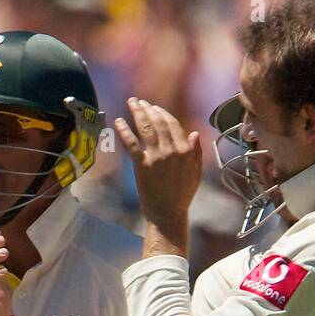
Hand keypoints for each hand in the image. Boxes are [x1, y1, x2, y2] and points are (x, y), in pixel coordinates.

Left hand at [114, 97, 202, 239]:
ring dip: (137, 112)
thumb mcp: (196, 173)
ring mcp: (155, 157)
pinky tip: (118, 121)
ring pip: (146, 128)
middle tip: (140, 101)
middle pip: (158, 122)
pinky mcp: (141, 165)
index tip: (155, 108)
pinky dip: (124, 130)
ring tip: (131, 102)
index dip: (163, 113)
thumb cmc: (182, 196)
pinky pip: (132, 143)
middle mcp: (171, 150)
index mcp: (185, 151)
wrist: (168, 214)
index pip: (173, 124)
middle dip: (148, 108)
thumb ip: (196, 152)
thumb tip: (194, 133)